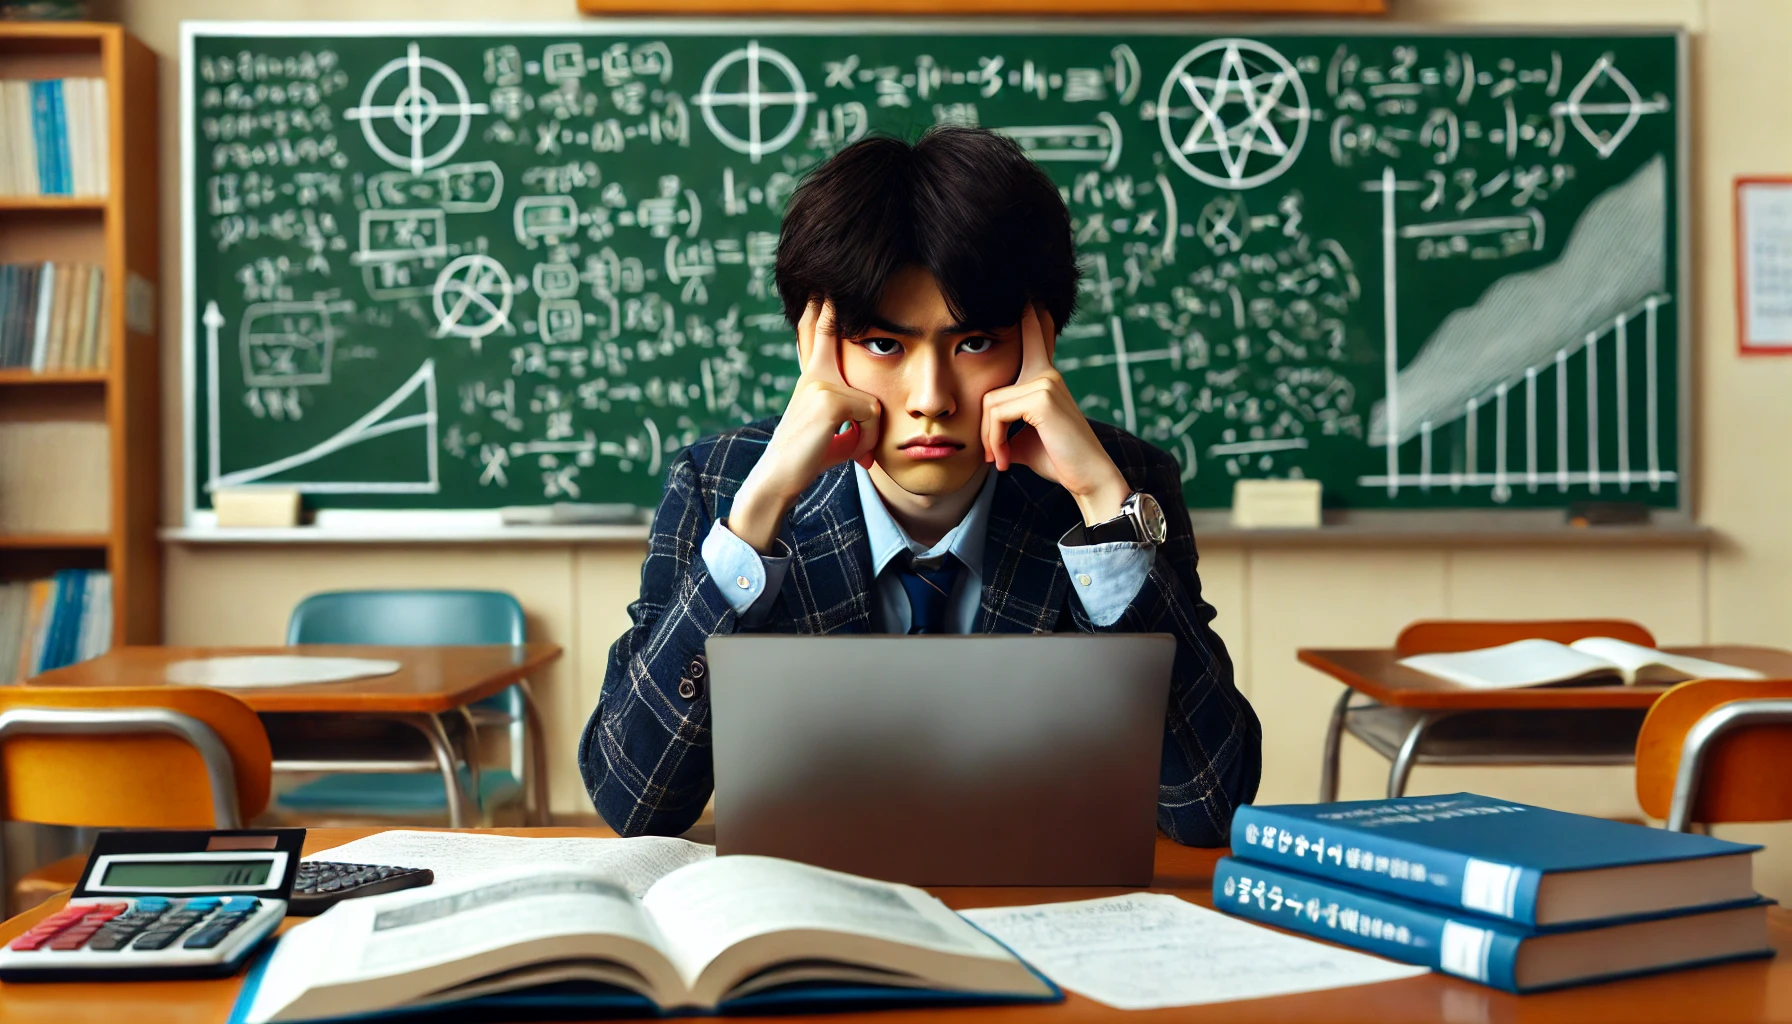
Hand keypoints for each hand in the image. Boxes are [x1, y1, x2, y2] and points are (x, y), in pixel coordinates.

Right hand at [728, 299, 880, 551]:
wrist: (780, 478)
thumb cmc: (809, 456)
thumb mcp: (833, 429)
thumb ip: (849, 412)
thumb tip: (874, 415)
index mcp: (813, 378)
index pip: (816, 335)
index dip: (818, 312)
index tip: (821, 288)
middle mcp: (814, 374)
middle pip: (829, 334)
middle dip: (829, 305)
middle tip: (824, 281)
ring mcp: (821, 384)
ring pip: (872, 403)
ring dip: (869, 434)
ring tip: (854, 450)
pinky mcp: (830, 400)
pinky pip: (871, 417)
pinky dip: (867, 441)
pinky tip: (851, 452)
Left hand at [981, 305, 1132, 525]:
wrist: (1089, 478)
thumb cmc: (1058, 460)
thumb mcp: (1025, 438)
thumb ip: (1006, 423)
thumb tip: (983, 429)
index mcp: (1046, 377)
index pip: (1036, 336)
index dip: (1031, 316)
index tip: (1028, 293)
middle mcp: (1047, 373)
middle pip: (992, 389)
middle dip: (987, 428)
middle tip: (995, 458)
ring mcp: (1045, 381)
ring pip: (991, 404)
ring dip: (990, 439)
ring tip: (1001, 461)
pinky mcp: (1041, 397)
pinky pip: (997, 414)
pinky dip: (995, 440)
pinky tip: (1006, 459)